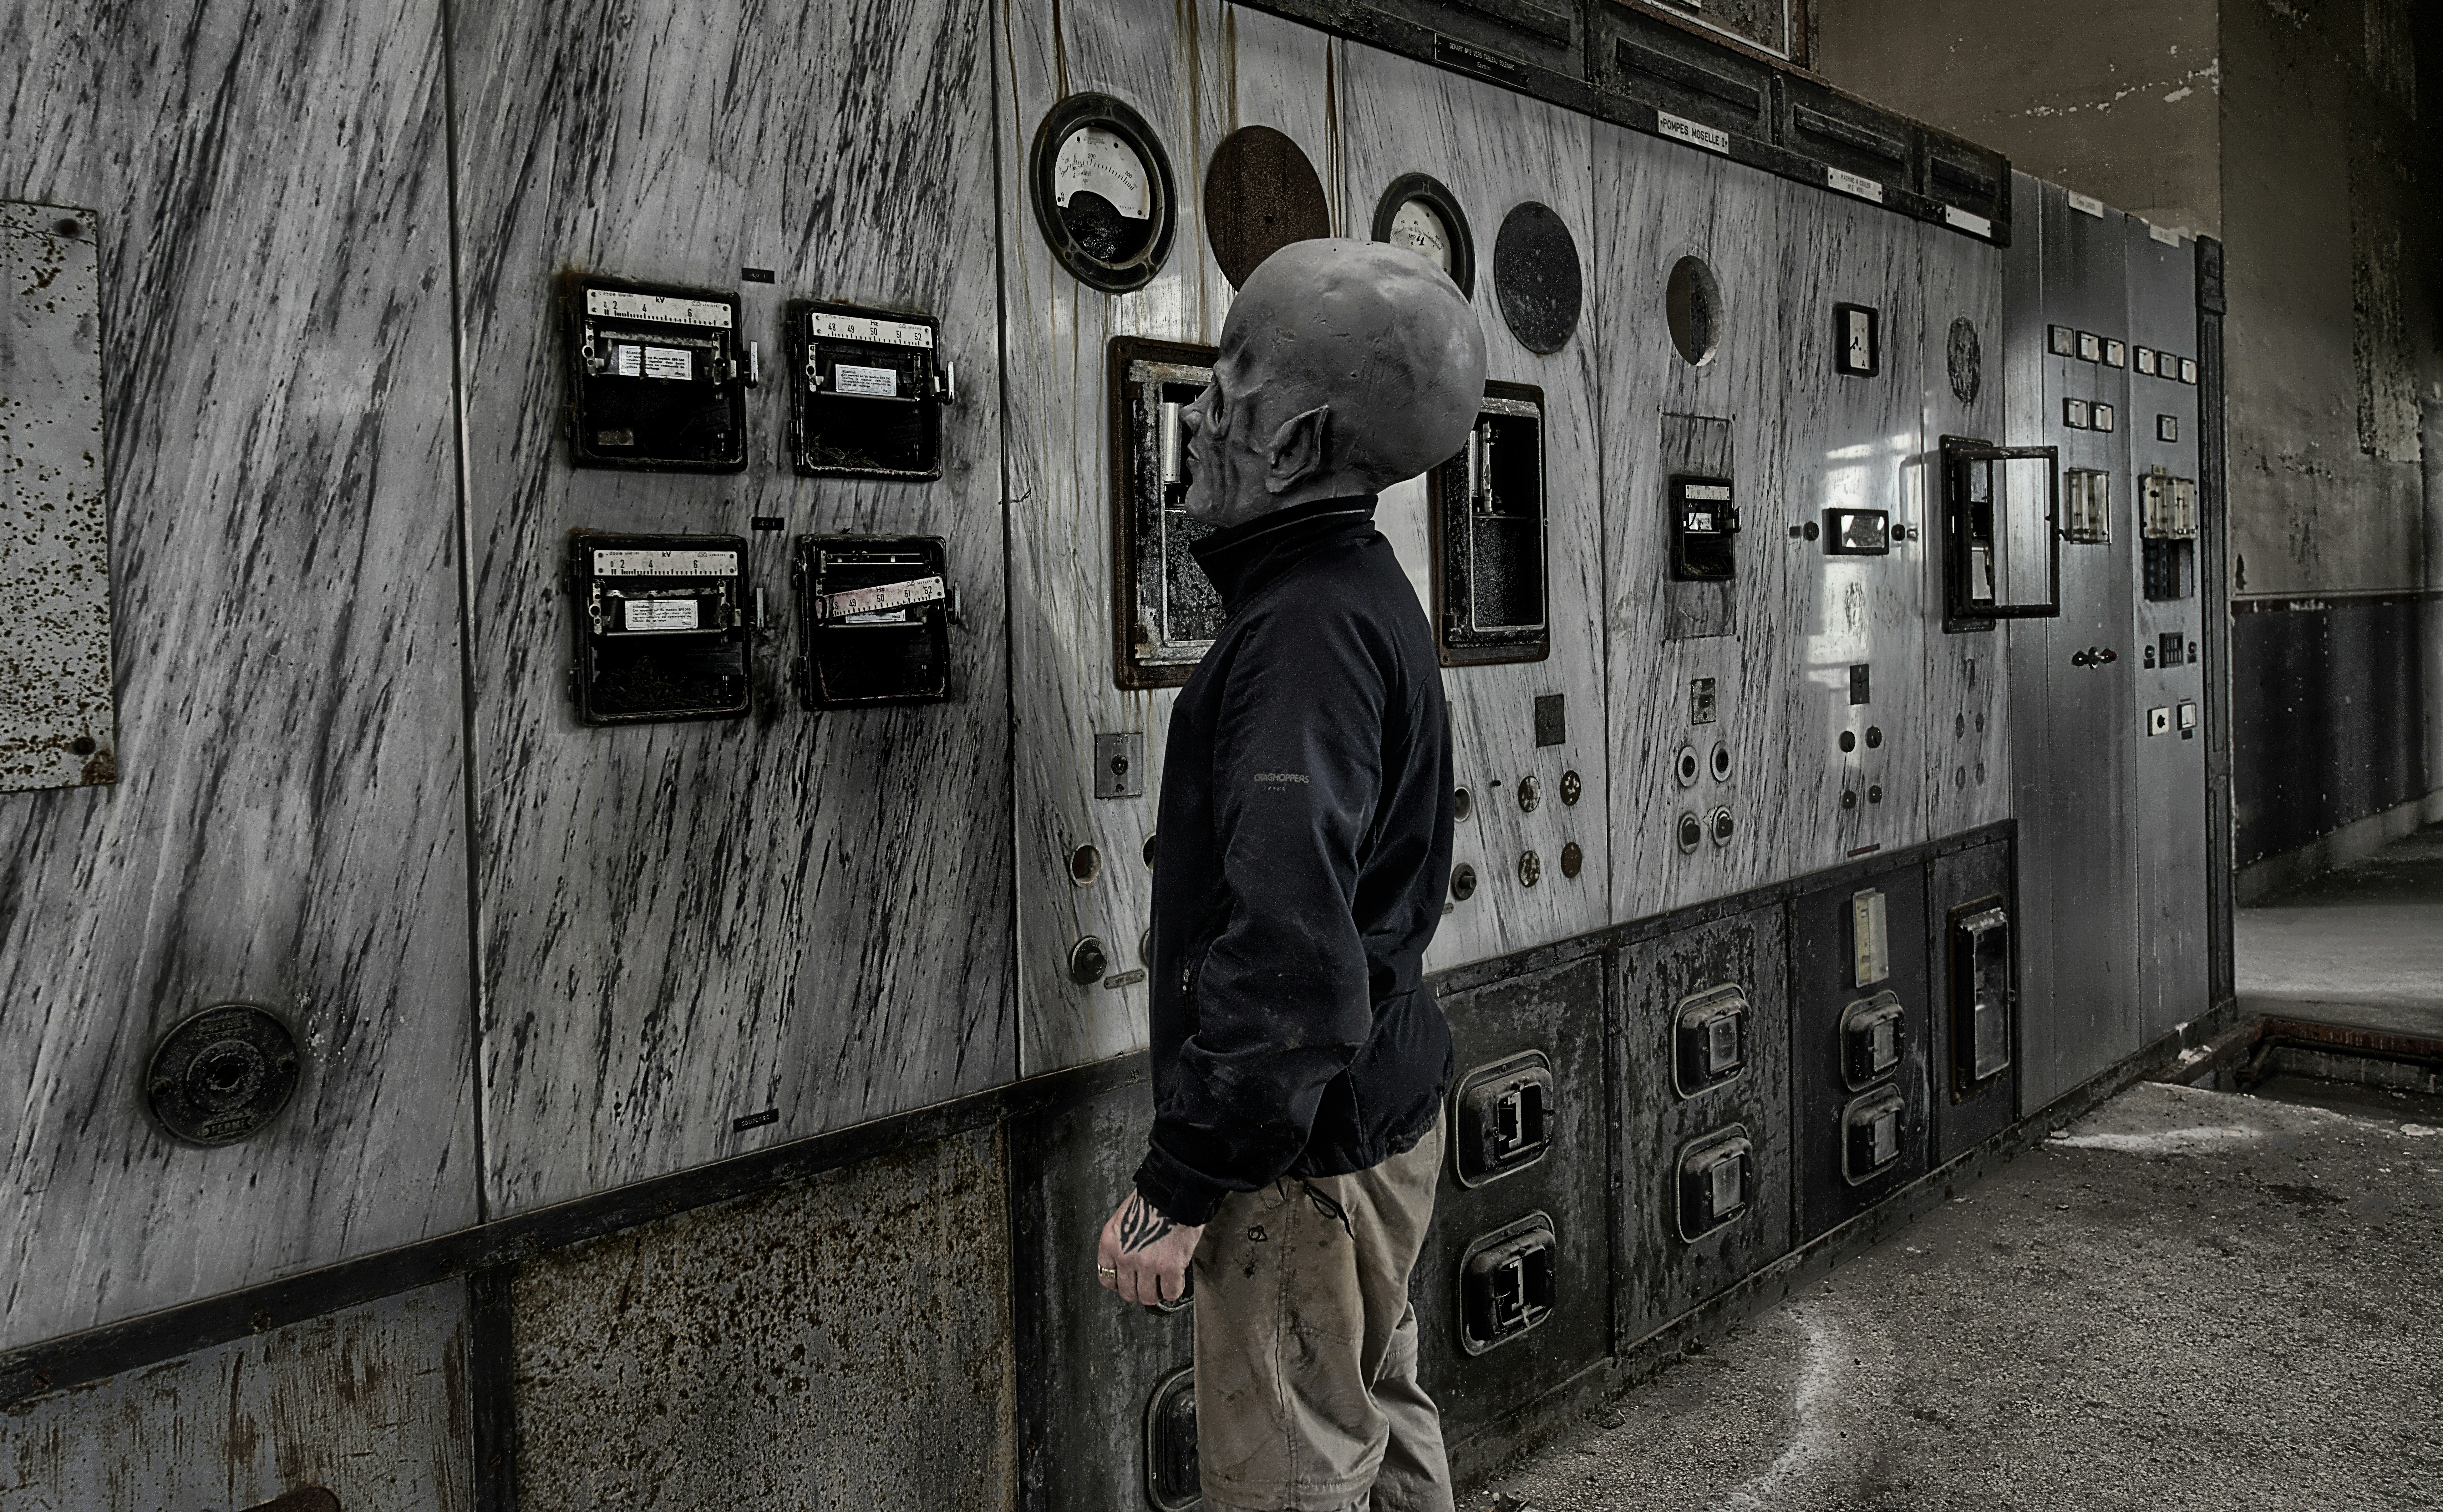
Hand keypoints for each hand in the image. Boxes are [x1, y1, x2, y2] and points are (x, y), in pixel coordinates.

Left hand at [1096, 1191, 1203, 1306]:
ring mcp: (1147, 1264)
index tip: (1128, 1281)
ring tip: (1163, 1284)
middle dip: (1139, 1290)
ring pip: (1148, 1297)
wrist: (1174, 1190)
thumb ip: (1121, 1242)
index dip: (1119, 1282)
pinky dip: (1174, 1290)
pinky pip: (1170, 1292)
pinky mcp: (1170, 1267)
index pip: (1106, 1278)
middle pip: (1127, 1292)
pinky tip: (1176, 1280)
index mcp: (1110, 1243)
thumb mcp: (1122, 1218)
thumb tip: (1129, 1262)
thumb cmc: (1152, 1199)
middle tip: (1149, 1284)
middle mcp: (1125, 1256)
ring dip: (1157, 1293)